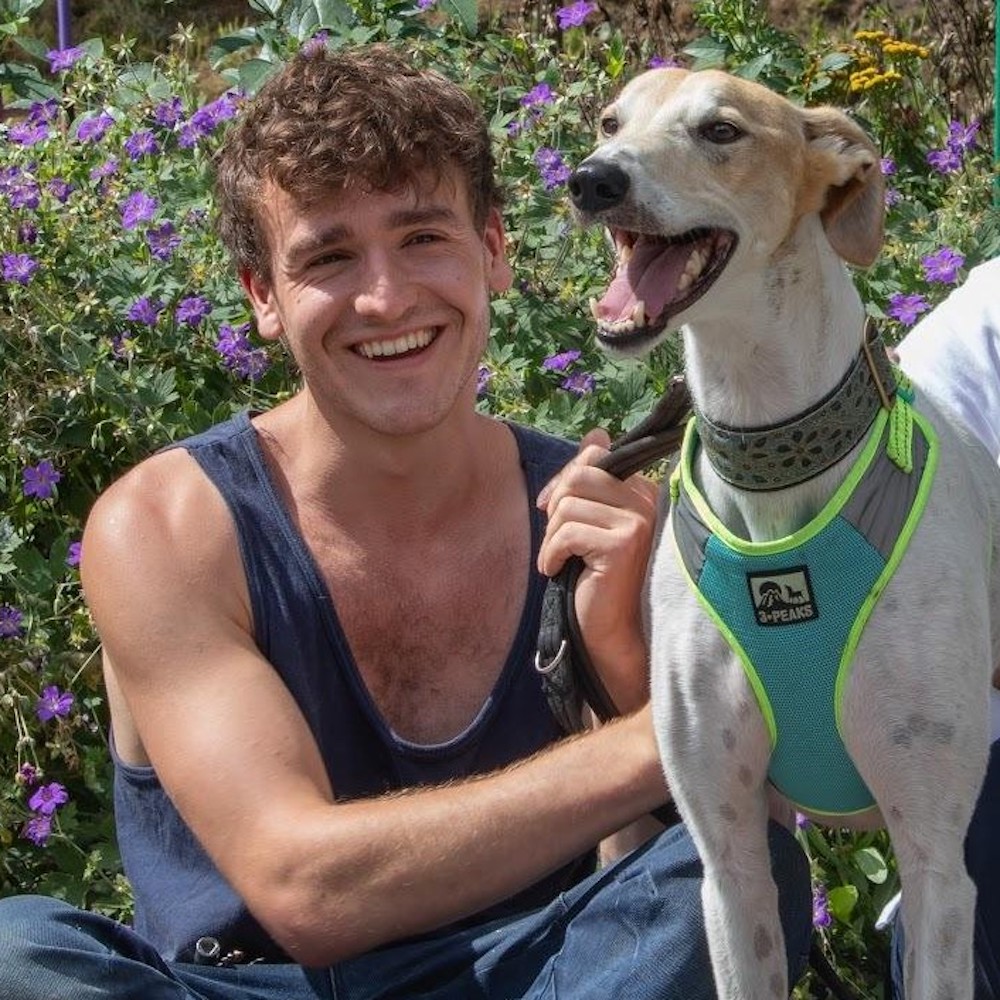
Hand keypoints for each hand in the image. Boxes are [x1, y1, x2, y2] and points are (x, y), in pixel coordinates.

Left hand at [536, 428, 658, 712]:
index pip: (597, 455)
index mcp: (644, 491)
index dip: (565, 478)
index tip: (551, 509)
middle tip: (556, 541)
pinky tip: (558, 572)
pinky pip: (567, 531)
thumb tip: (596, 432)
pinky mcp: (624, 544)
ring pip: (568, 504)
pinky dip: (551, 553)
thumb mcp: (592, 524)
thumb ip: (591, 482)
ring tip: (562, 562)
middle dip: (555, 506)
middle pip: (579, 474)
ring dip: (552, 537)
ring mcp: (640, 521)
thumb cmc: (598, 580)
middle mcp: (649, 501)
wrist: (613, 635)